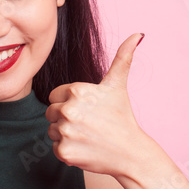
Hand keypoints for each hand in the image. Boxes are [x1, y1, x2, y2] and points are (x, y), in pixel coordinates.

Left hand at [45, 33, 145, 176]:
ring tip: (87, 136)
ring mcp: (65, 131)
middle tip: (88, 124)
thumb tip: (138, 34)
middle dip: (65, 118)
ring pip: (52, 130)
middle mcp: (69, 109)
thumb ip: (122, 58)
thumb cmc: (122, 117)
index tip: (87, 110)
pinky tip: (85, 148)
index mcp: (77, 90)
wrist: (130, 153)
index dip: (69, 103)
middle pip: (50, 112)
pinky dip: (67, 150)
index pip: (55, 96)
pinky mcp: (64, 151)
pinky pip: (55, 148)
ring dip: (65, 135)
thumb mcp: (118, 85)